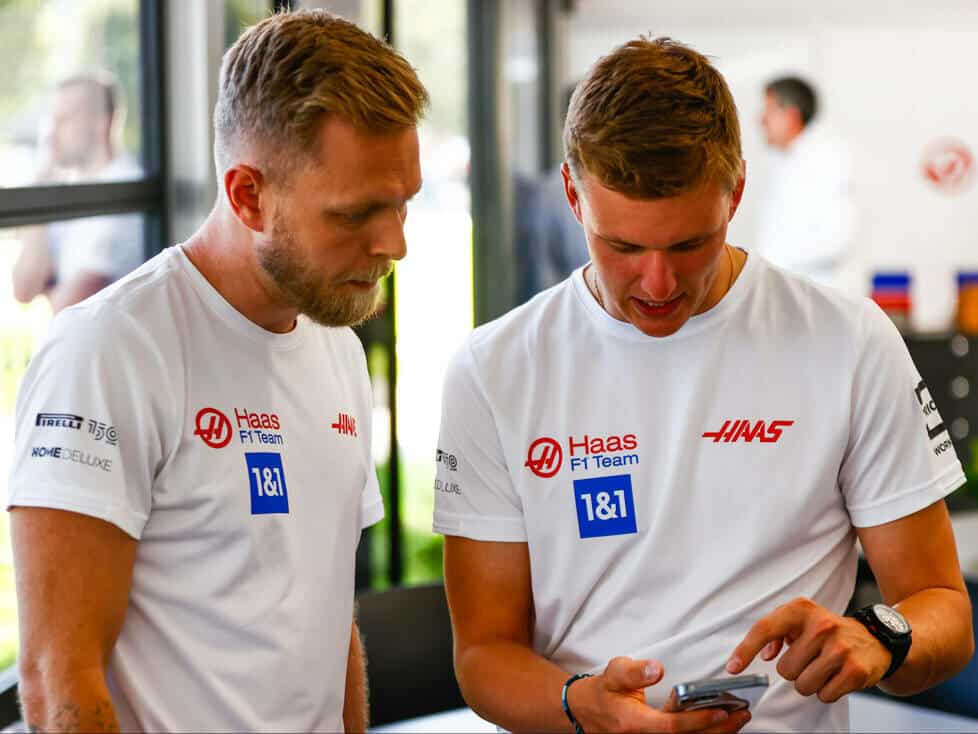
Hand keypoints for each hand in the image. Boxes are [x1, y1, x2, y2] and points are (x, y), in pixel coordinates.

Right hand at [568, 656, 751, 732]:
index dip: (698, 719)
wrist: (586, 712)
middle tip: (741, 714)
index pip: (672, 726)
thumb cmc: (603, 692)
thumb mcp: (613, 673)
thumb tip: (655, 669)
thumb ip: (634, 671)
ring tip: (738, 719)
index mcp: (634, 723)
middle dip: (717, 730)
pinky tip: (721, 726)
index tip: (721, 709)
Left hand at [727, 597, 890, 702]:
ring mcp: (839, 647)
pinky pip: (824, 695)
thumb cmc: (828, 631)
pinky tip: (837, 676)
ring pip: (802, 685)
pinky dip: (827, 691)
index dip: (745, 651)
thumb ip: (776, 633)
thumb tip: (766, 654)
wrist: (874, 638)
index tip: (733, 668)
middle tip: (811, 659)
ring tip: (824, 667)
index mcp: (801, 609)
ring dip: (810, 682)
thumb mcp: (800, 621)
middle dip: (794, 670)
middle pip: (784, 669)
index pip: (764, 629)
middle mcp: (821, 625)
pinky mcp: (855, 670)